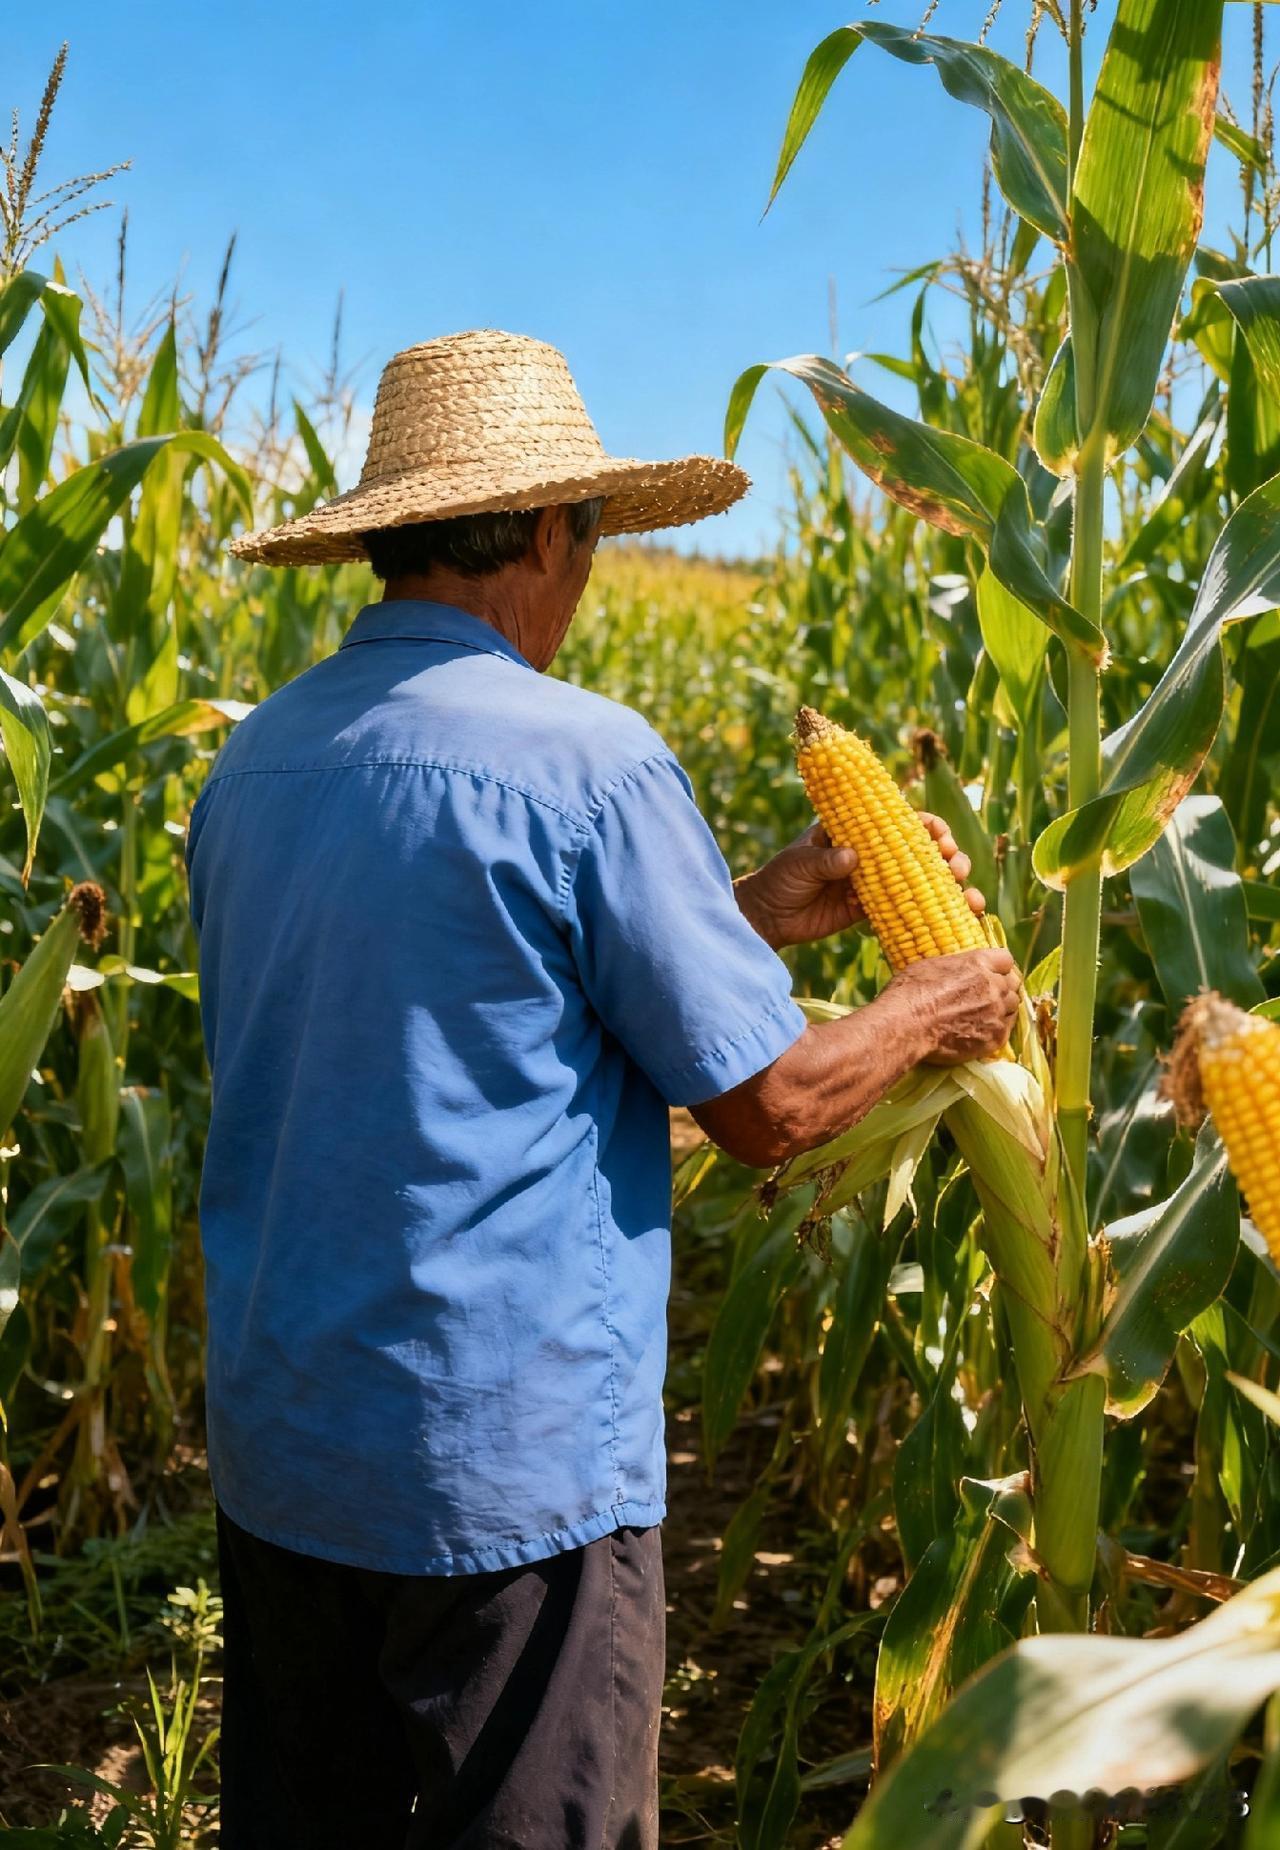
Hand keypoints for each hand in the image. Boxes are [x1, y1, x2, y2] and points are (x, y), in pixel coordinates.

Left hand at [735, 814, 985, 951]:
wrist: (767, 917)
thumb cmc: (780, 878)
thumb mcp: (799, 864)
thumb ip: (825, 860)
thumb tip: (852, 857)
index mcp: (858, 831)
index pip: (901, 820)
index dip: (927, 826)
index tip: (940, 837)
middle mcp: (873, 854)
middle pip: (922, 850)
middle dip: (948, 856)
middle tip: (956, 866)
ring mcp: (876, 883)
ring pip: (922, 880)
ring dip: (949, 886)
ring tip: (967, 896)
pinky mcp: (873, 912)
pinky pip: (907, 911)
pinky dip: (931, 915)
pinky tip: (955, 921)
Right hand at [887, 946, 1020, 1064]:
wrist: (906, 1025)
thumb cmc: (910, 992)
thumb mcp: (932, 966)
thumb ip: (957, 967)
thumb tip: (961, 972)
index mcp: (979, 962)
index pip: (1005, 959)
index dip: (998, 967)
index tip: (992, 973)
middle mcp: (994, 985)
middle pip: (1013, 984)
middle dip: (1003, 988)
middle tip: (988, 996)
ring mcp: (997, 1012)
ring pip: (1013, 1007)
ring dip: (1003, 1009)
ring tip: (985, 1015)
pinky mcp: (995, 1037)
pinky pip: (1007, 1030)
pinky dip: (998, 1029)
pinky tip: (984, 1031)